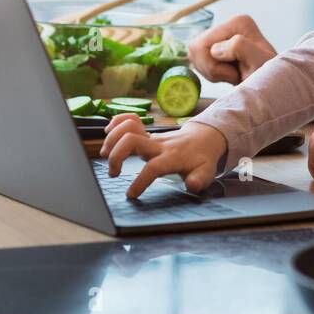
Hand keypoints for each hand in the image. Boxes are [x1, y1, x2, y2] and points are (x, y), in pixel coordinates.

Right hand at [99, 114, 227, 198]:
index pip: (153, 167)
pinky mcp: (147, 132)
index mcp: (172, 158)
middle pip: (132, 141)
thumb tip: (192, 185)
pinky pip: (130, 119)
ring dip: (112, 139)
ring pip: (128, 128)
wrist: (204, 137)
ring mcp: (153, 136)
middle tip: (113, 173)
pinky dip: (117, 121)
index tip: (130, 194)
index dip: (140, 181)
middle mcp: (160, 145)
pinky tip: (109, 131)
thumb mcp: (207, 172)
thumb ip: (199, 179)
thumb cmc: (203, 159)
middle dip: (117, 156)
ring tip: (106, 155)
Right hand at [187, 14, 276, 83]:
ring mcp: (222, 34)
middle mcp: (229, 24)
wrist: (271, 86)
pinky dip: (211, 73)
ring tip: (233, 74)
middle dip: (211, 69)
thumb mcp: (259, 62)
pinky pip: (199, 60)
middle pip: (196, 48)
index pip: (202, 45)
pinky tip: (228, 74)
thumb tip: (215, 48)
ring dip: (212, 72)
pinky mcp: (216, 45)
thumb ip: (240, 47)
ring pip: (195, 55)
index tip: (237, 72)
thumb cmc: (268, 76)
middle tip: (234, 75)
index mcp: (238, 22)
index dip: (214, 65)